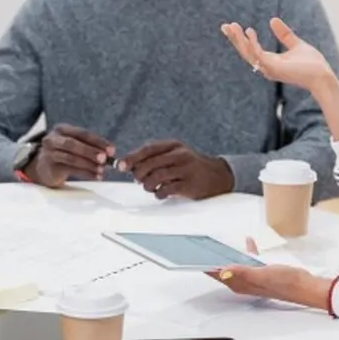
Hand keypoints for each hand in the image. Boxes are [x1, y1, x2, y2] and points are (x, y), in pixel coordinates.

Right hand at [25, 124, 114, 187]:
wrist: (43, 167)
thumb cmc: (64, 153)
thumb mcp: (74, 145)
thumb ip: (90, 147)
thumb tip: (110, 154)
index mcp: (62, 129)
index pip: (82, 133)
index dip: (98, 141)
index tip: (111, 149)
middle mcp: (53, 139)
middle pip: (73, 144)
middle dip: (91, 151)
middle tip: (105, 158)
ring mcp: (49, 153)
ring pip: (71, 158)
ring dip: (89, 164)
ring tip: (102, 170)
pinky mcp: (50, 167)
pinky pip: (69, 169)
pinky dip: (85, 173)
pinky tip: (95, 176)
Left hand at [118, 140, 233, 199]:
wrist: (217, 176)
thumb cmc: (189, 166)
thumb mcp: (174, 155)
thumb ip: (153, 158)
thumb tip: (127, 166)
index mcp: (174, 145)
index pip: (148, 149)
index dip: (132, 158)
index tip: (121, 166)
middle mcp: (180, 155)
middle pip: (150, 164)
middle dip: (139, 175)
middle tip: (139, 181)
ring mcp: (186, 169)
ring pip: (156, 177)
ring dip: (147, 185)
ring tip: (150, 188)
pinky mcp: (190, 184)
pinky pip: (166, 189)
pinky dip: (159, 193)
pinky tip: (161, 193)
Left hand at [204, 238, 327, 306]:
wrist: (304, 286)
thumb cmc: (285, 282)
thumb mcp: (262, 274)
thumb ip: (242, 272)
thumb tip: (223, 271)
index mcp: (240, 284)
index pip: (218, 274)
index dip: (206, 266)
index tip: (194, 257)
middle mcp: (244, 282)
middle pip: (223, 270)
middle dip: (213, 260)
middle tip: (201, 249)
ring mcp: (253, 277)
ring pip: (235, 265)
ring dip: (228, 255)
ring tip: (219, 246)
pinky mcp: (262, 272)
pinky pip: (250, 260)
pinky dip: (248, 251)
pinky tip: (248, 243)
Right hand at [221, 17, 337, 91]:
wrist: (322, 76)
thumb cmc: (312, 64)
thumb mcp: (296, 44)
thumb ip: (284, 34)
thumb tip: (272, 19)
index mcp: (270, 61)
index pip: (250, 49)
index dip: (240, 38)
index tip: (232, 26)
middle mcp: (266, 67)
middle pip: (245, 52)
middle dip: (234, 39)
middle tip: (225, 26)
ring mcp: (269, 69)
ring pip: (248, 54)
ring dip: (239, 40)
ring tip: (233, 27)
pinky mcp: (274, 68)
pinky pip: (259, 55)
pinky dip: (252, 44)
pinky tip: (249, 32)